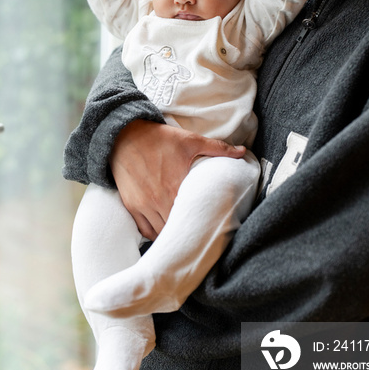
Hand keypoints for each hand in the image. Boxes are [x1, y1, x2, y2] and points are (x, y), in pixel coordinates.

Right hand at [109, 120, 245, 240]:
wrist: (124, 135)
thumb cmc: (159, 138)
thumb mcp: (190, 140)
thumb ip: (218, 148)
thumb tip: (243, 152)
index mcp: (176, 186)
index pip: (194, 216)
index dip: (204, 223)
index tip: (211, 225)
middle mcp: (159, 200)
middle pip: (177, 229)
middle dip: (188, 231)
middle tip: (199, 232)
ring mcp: (144, 205)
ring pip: (161, 233)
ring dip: (171, 234)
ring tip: (183, 232)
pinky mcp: (132, 205)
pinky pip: (144, 230)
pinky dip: (154, 232)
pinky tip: (164, 228)